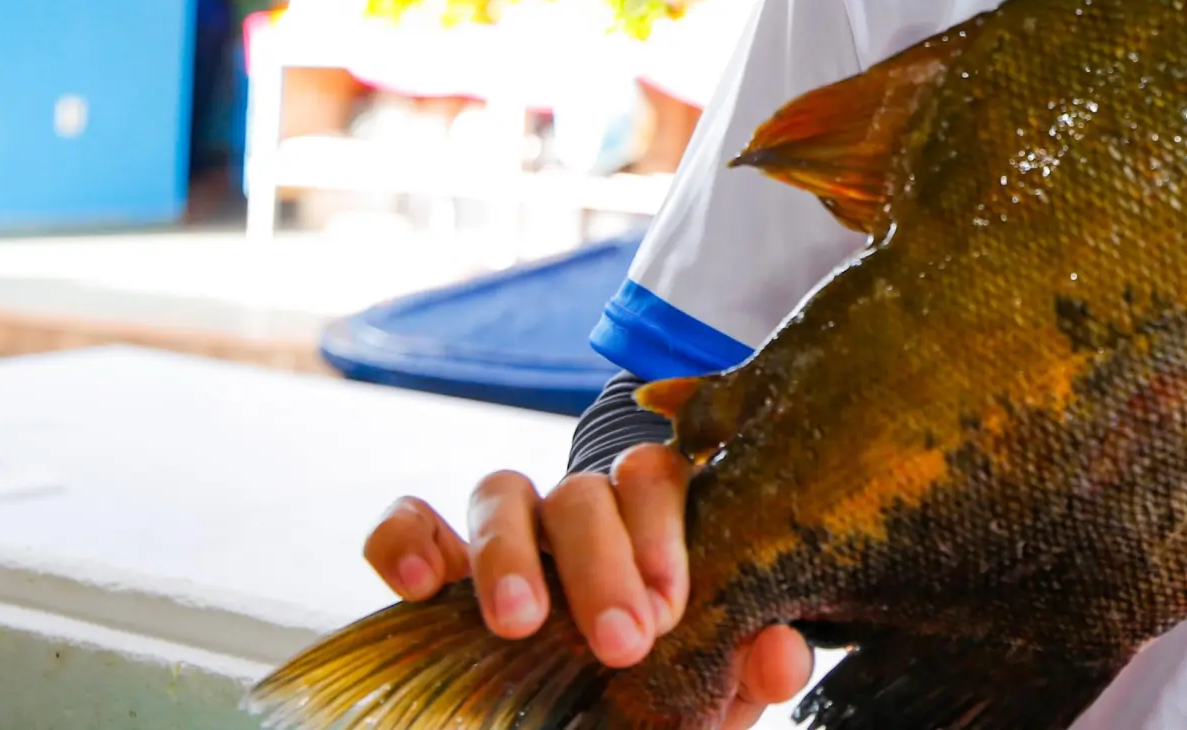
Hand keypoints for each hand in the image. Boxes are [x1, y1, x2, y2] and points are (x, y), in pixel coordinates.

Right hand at [364, 445, 810, 726]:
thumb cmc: (653, 709)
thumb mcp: (707, 703)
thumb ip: (750, 673)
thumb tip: (783, 651)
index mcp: (645, 535)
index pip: (658, 480)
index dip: (662, 533)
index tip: (667, 609)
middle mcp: (576, 523)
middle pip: (584, 489)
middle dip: (602, 560)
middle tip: (620, 640)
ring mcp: (501, 539)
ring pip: (499, 490)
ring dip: (509, 549)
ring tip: (518, 621)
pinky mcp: (430, 567)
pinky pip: (408, 521)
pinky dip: (403, 536)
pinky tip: (417, 585)